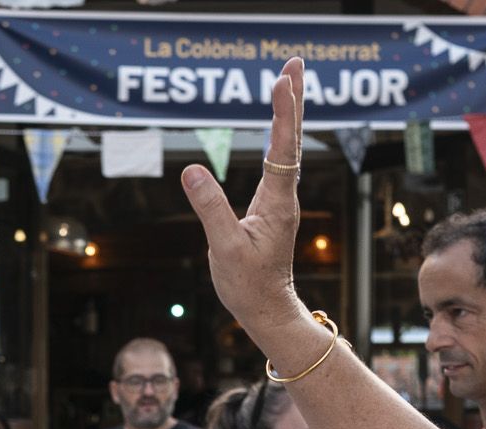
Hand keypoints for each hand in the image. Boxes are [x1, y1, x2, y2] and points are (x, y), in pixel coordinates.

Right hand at [180, 58, 314, 345]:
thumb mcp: (224, 248)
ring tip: (288, 80)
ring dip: (289, 112)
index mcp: (276, 203)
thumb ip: (210, 208)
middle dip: (293, 99)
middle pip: (291, 139)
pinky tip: (279, 124)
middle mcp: (284, 196)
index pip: (282, 150)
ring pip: (288, 148)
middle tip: (294, 62)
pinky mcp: (273, 206)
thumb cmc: (247, 284)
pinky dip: (280, 134)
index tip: (282, 82)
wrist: (266, 309)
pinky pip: (280, 161)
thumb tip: (191, 169)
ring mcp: (280, 200)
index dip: (282, 115)